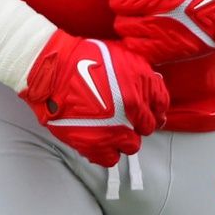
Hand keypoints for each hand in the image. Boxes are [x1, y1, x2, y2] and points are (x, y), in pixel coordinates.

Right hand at [21, 32, 169, 166]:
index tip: (149, 112)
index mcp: (140, 85)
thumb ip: (142, 74)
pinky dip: (107, 152)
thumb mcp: (122, 55)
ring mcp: (113, 129)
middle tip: (126, 119)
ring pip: (132, 146)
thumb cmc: (84, 59)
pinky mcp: (94, 144)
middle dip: (138, 123)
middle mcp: (131, 109)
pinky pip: (110, 159)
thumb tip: (153, 87)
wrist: (52, 72)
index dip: (155, 109)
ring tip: (112, 130)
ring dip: (124, 139)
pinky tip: (100, 140)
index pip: (161, 105)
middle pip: (148, 128)